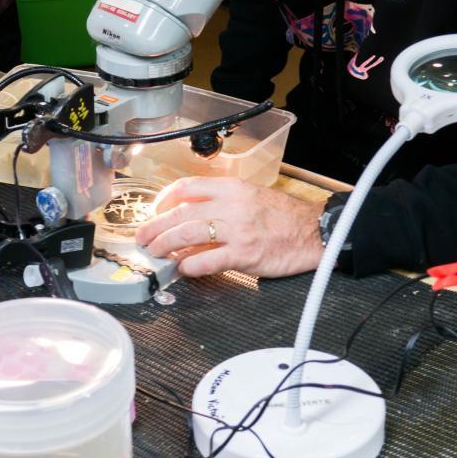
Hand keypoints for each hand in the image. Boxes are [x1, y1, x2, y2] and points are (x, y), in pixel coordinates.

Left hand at [136, 177, 325, 278]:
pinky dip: (190, 266)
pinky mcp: (244, 255)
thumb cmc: (285, 217)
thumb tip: (191, 215)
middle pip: (180, 213)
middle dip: (155, 227)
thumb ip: (223, 203)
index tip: (155, 211)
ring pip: (187, 235)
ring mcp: (237, 231)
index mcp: (232, 188)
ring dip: (165, 245)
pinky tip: (182, 269)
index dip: (164, 200)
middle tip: (143, 238)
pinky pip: (207, 261)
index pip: (186, 188)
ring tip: (155, 253)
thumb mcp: (252, 197)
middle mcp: (232, 206)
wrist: (314, 233)